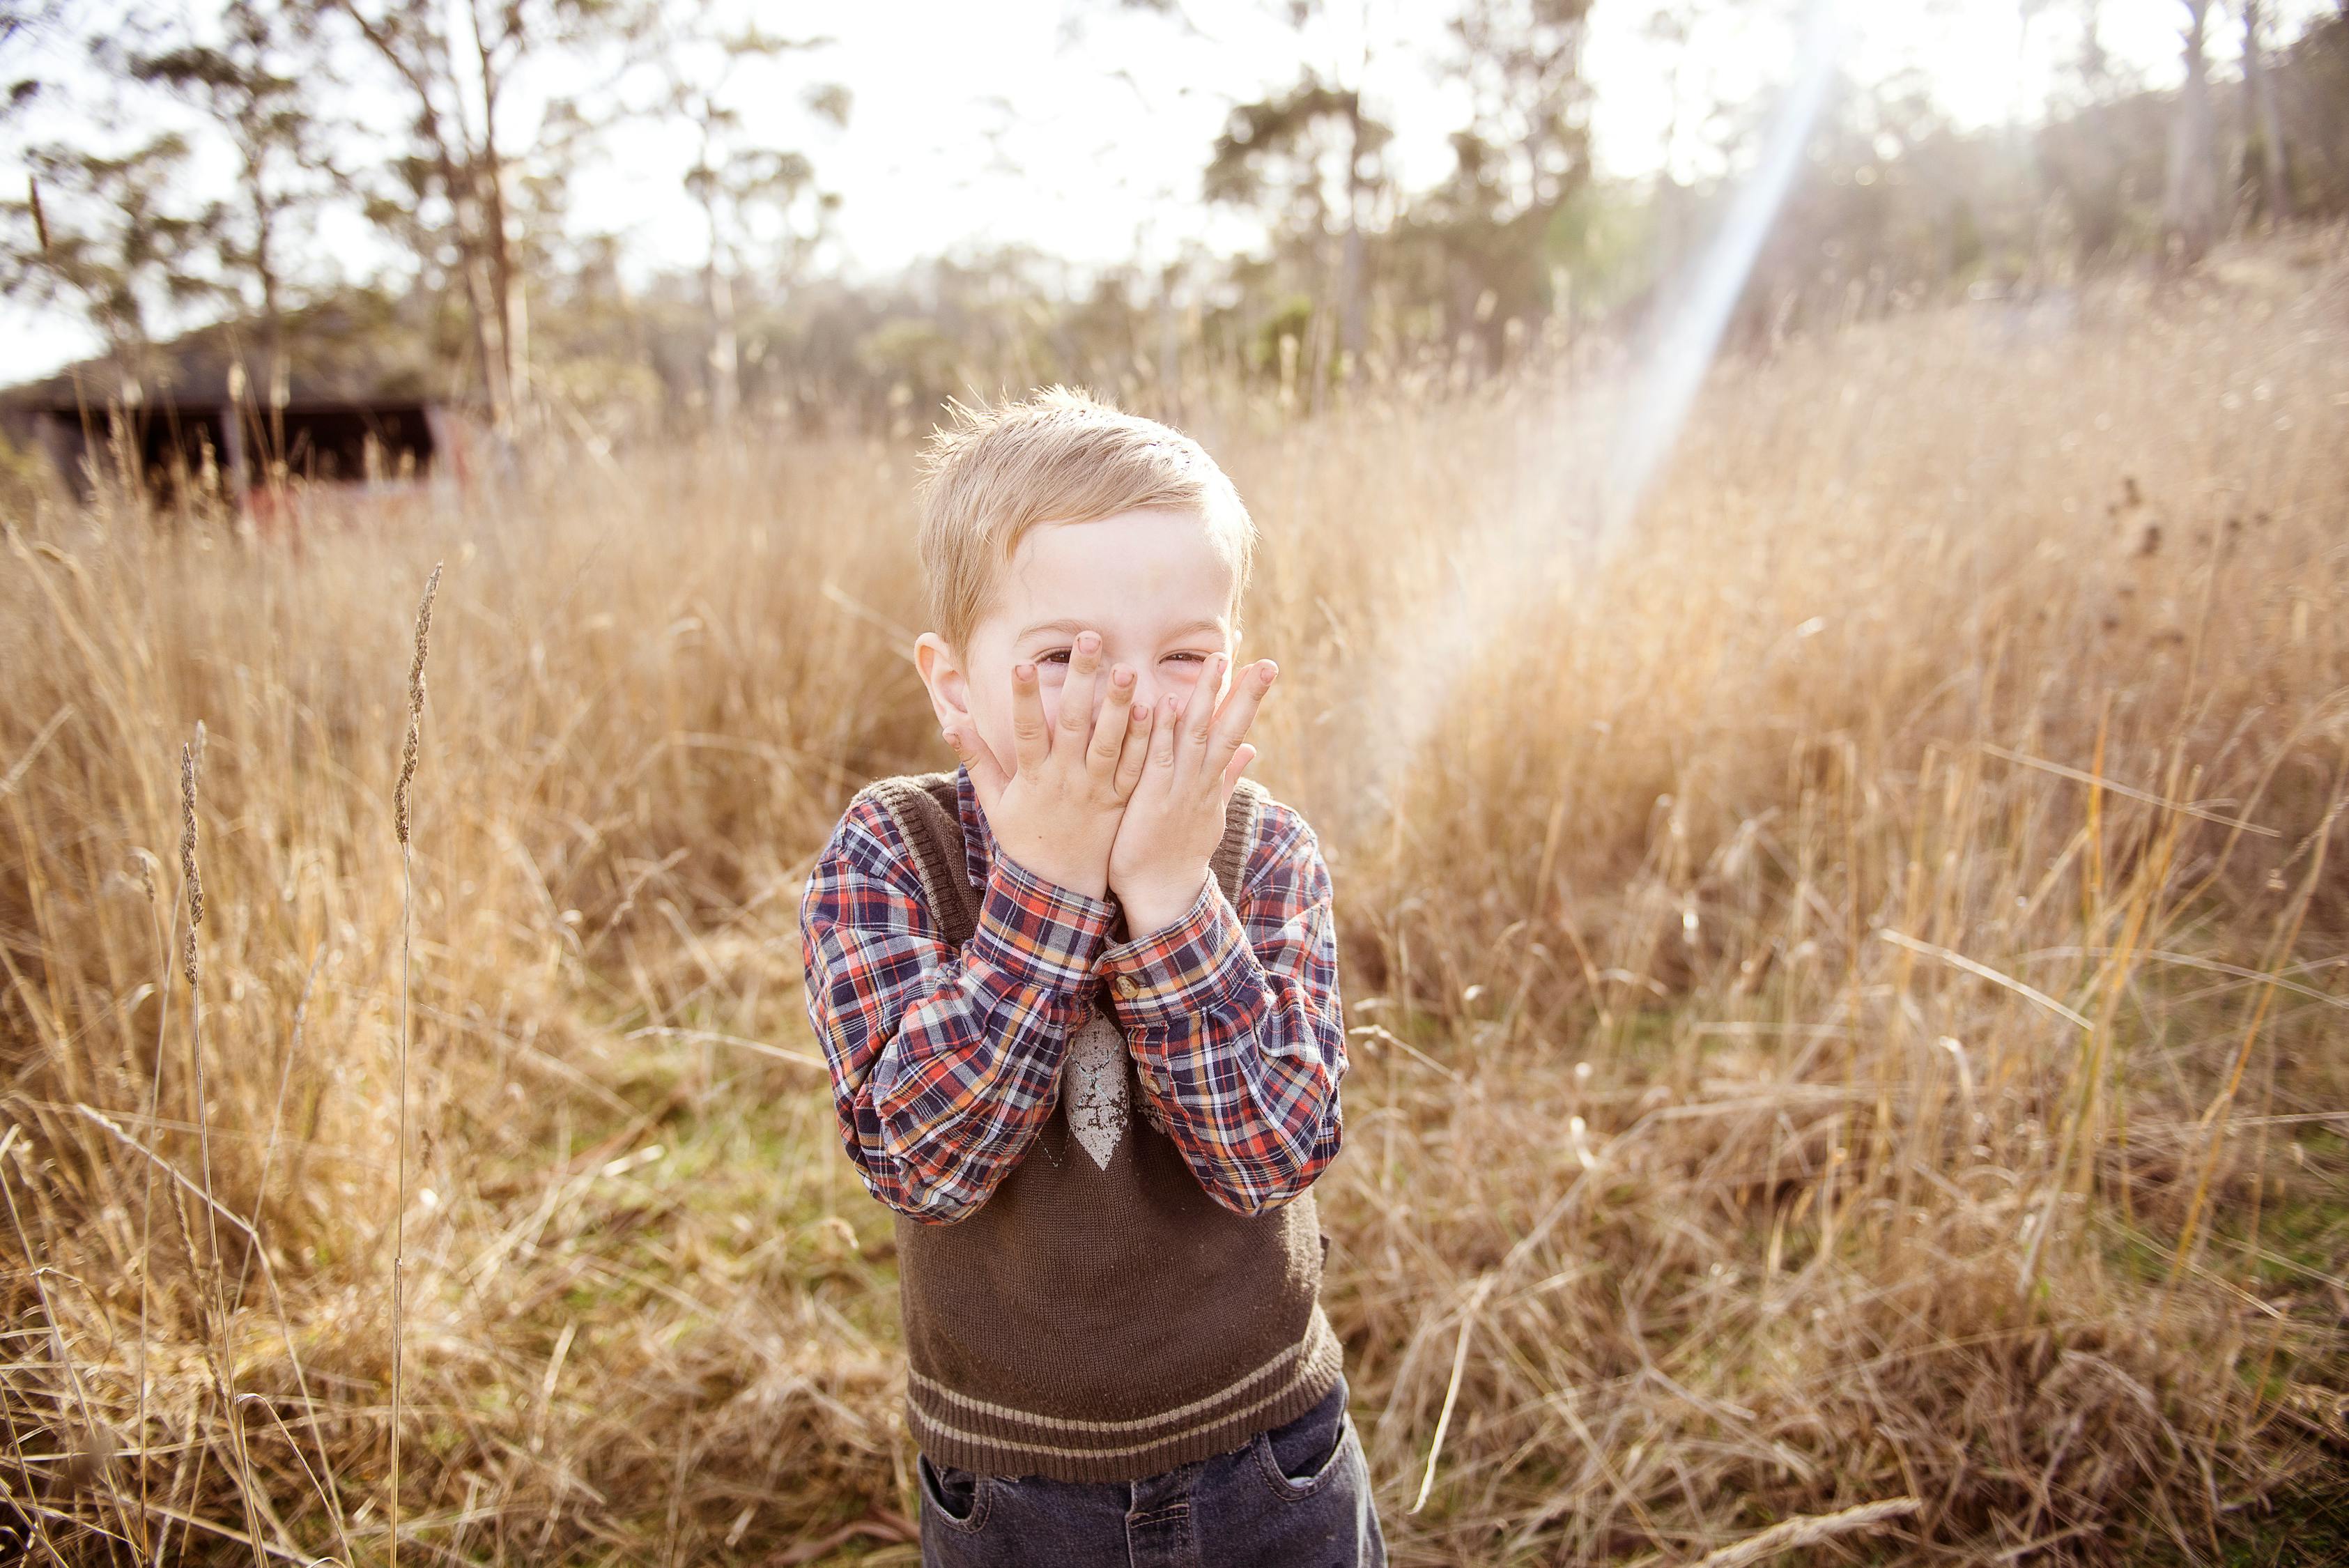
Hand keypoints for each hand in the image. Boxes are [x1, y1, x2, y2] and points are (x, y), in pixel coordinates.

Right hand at [944, 630, 1150, 900]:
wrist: (1060, 889)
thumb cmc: (1024, 840)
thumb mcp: (995, 802)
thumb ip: (976, 759)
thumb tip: (950, 722)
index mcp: (1033, 777)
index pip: (1026, 729)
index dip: (1022, 697)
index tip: (1020, 663)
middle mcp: (1066, 779)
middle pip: (1073, 722)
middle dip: (1080, 679)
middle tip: (1090, 639)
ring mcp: (1096, 789)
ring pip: (1110, 741)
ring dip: (1120, 704)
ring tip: (1128, 668)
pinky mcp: (1121, 800)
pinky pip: (1137, 766)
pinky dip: (1147, 739)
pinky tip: (1157, 708)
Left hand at [1108, 652, 1275, 934]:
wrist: (1162, 894)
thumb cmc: (1178, 852)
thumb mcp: (1210, 812)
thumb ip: (1228, 777)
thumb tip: (1252, 748)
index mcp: (1212, 782)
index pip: (1234, 731)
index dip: (1246, 697)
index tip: (1260, 664)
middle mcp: (1202, 782)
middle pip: (1228, 729)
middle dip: (1246, 693)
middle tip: (1266, 661)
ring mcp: (1180, 789)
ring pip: (1196, 735)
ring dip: (1206, 697)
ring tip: (1216, 661)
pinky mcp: (1152, 798)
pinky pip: (1159, 757)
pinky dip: (1164, 730)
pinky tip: (1168, 701)